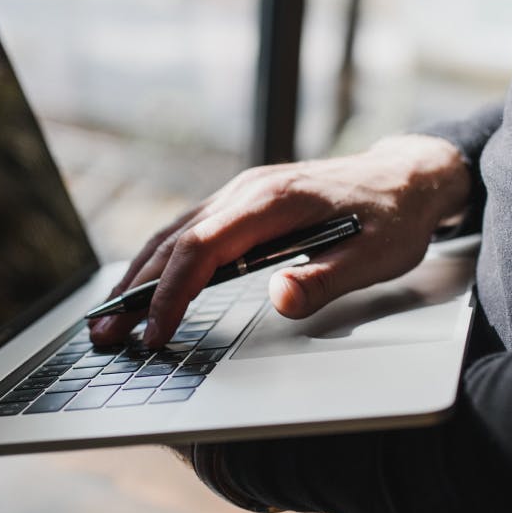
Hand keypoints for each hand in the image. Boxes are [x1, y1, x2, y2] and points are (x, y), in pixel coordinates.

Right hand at [89, 133, 470, 347]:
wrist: (407, 178)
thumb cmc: (393, 219)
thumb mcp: (375, 256)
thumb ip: (325, 279)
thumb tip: (278, 299)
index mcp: (272, 202)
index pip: (202, 249)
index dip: (171, 294)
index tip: (154, 333)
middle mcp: (247, 191)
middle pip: (174, 241)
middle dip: (135, 290)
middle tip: (104, 333)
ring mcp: (241, 193)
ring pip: (174, 233)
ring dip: (138, 275)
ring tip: (109, 316)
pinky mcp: (243, 203)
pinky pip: (189, 230)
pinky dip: (160, 260)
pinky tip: (144, 285)